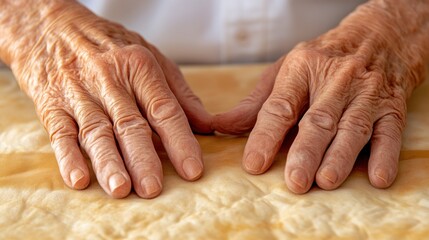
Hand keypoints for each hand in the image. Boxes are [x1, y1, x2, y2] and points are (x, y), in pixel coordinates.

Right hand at [1, 1, 211, 197]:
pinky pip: (61, 133)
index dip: (180, 142)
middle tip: (153, 189)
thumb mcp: (150, 57)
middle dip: (143, 159)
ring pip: (97, 132)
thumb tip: (206, 125)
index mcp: (139, 66)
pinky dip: (69, 157)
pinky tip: (79, 179)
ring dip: (109, 163)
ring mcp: (79, 93)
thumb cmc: (110, 46)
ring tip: (120, 189)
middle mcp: (110, 80)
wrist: (52, 27)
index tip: (192, 170)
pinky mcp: (52, 104)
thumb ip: (179, 93)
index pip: (164, 110)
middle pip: (130, 125)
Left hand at [214, 0, 428, 192]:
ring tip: (325, 181)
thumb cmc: (322, 59)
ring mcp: (367, 92)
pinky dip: (385, 155)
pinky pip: (390, 131)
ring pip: (352, 127)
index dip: (266, 135)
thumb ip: (255, 103)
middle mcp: (336, 79)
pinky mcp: (392, 106)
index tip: (254, 163)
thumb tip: (220, 126)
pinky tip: (378, 177)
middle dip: (306, 152)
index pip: (281, 106)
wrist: (379, 37)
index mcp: (302, 68)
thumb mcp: (285, 71)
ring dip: (340, 156)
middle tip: (294, 181)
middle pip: (318, 119)